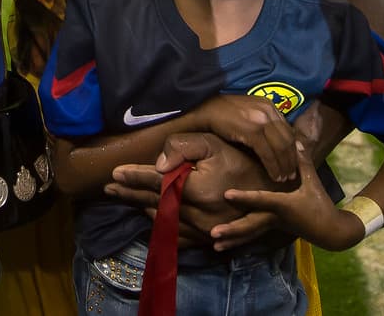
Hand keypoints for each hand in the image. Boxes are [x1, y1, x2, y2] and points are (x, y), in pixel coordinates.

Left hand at [106, 133, 278, 247]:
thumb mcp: (214, 145)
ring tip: (124, 198)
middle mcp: (196, 215)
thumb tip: (158, 165)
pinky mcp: (209, 239)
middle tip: (108, 188)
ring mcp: (202, 231)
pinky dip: (160, 226)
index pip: (155, 183)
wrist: (275, 191)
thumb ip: (183, 147)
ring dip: (141, 209)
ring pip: (163, 221)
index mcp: (194, 190)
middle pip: (154, 203)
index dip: (133, 177)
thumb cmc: (242, 161)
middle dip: (129, 193)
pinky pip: (178, 236)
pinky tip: (150, 217)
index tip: (113, 173)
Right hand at [192, 96, 297, 182]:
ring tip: (285, 178)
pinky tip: (275, 176)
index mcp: (268, 105)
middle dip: (292, 159)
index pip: (288, 129)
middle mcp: (268, 111)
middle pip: (288, 139)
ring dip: (285, 165)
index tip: (294, 161)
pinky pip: (268, 153)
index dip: (293, 148)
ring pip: (282, 147)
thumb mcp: (246, 113)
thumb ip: (261, 122)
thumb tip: (273, 140)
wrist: (203, 109)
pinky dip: (274, 166)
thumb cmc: (221, 114)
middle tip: (292, 174)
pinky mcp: (252, 131)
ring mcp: (261, 120)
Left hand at [222, 142, 361, 251]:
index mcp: (283, 205)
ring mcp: (272, 226)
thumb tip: (295, 141)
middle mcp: (274, 217)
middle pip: (251, 225)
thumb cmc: (321, 204)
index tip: (226, 195)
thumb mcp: (313, 182)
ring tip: (215, 245)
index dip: (245, 197)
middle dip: (232, 229)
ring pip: (249, 234)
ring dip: (232, 239)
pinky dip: (238, 240)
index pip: (262, 200)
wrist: (331, 231)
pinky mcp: (271, 229)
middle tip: (212, 233)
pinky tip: (222, 245)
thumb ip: (302, 162)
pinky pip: (252, 236)